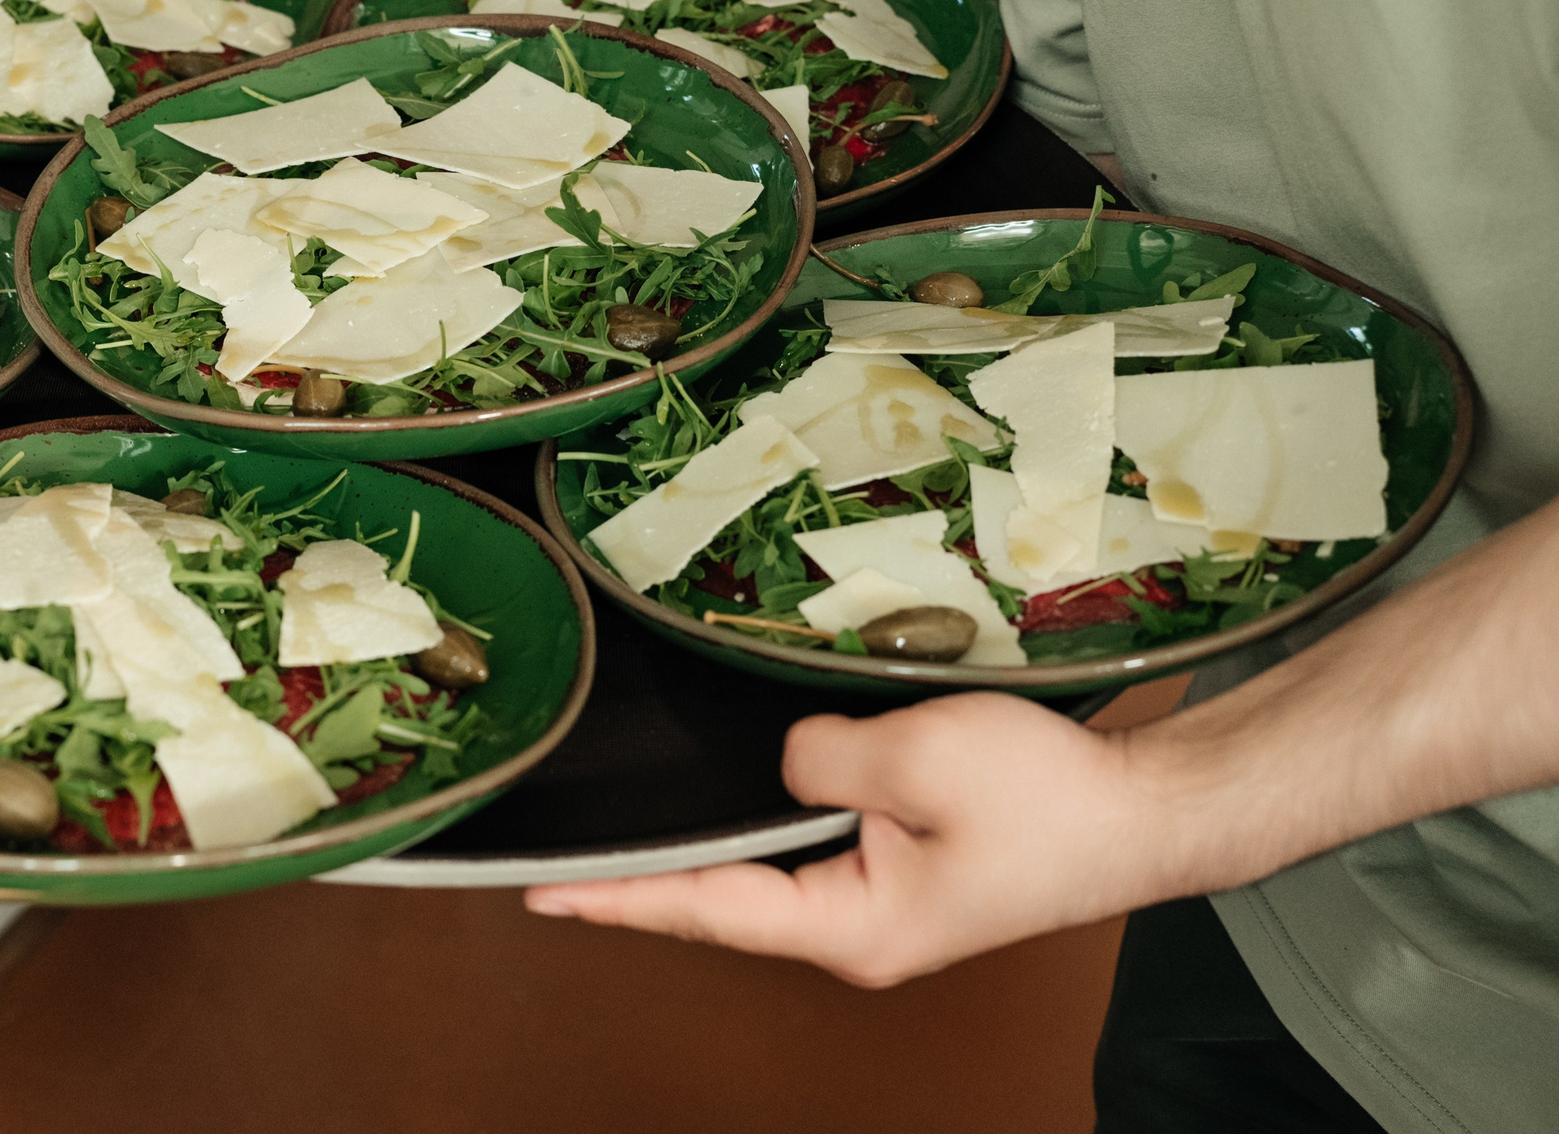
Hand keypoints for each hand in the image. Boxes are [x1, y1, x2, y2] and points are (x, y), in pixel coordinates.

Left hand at [525, 693, 1163, 986]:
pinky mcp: (908, 873)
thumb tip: (781, 761)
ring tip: (622, 830)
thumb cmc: (1050, 800)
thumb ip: (819, 759)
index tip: (544, 892)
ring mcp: (884, 907)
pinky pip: (816, 846)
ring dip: (708, 847)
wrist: (1147, 811)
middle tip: (557, 860)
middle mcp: (858, 933)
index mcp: (852, 928)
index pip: (705, 908)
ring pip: (771, 870)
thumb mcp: (917, 758)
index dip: (619, 895)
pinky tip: (733, 801)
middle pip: (726, 899)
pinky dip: (766, 824)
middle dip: (647, 879)